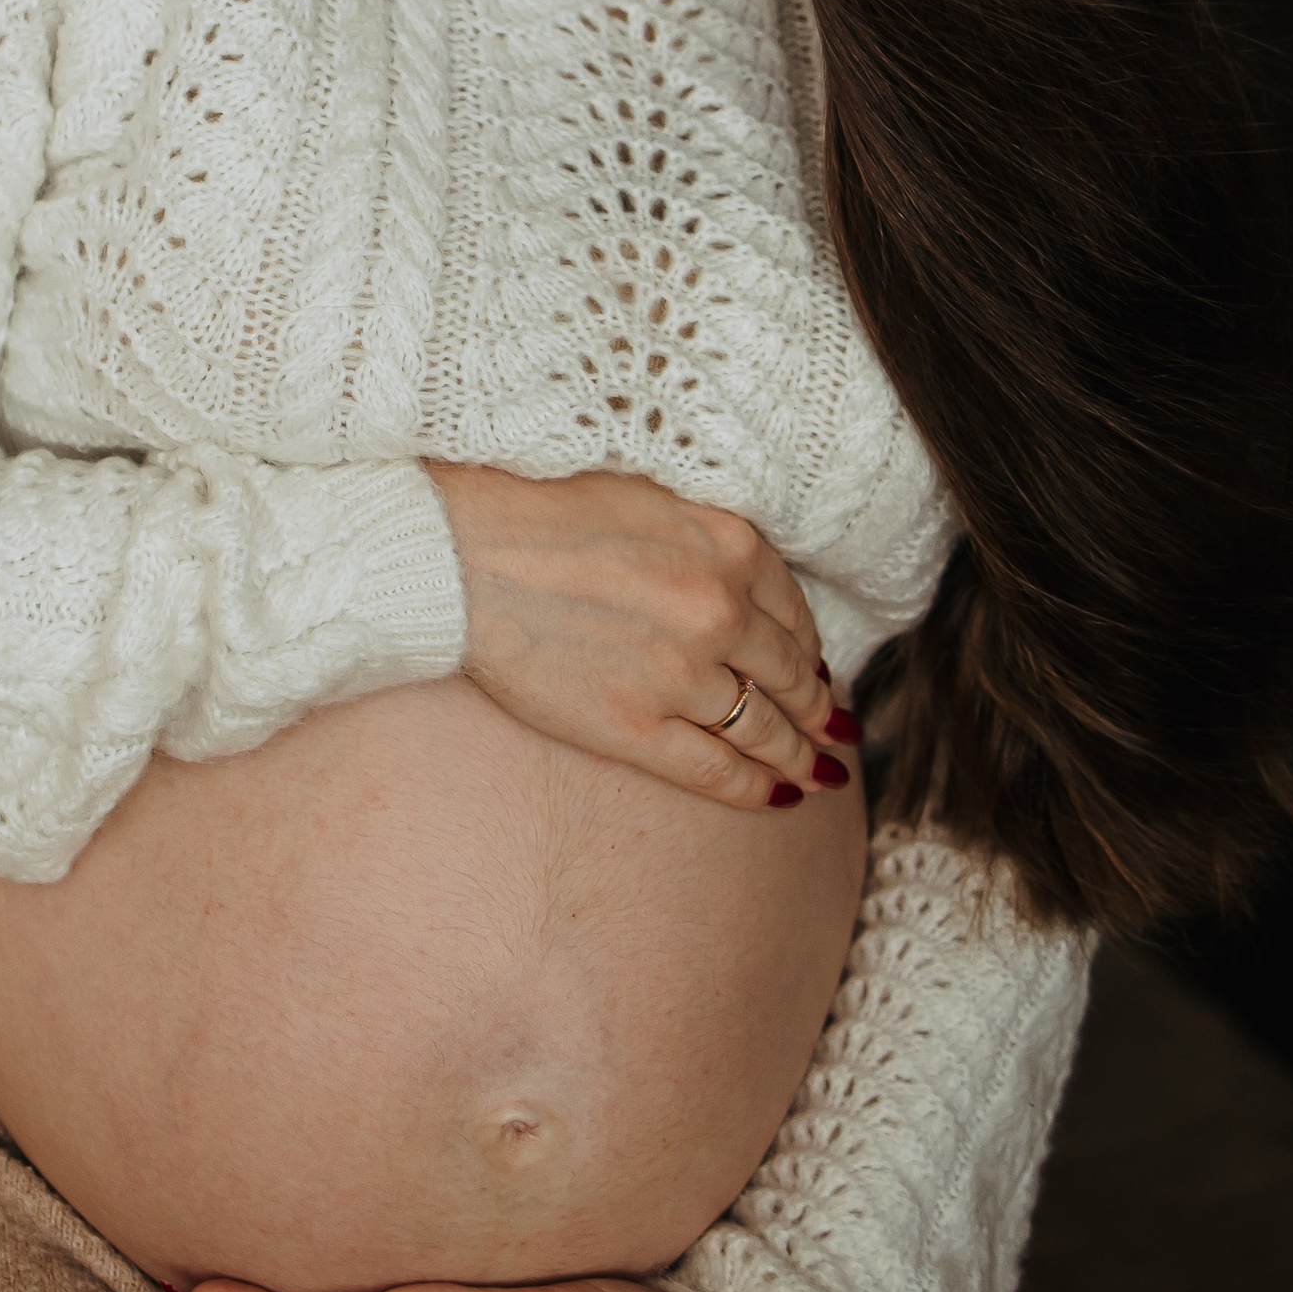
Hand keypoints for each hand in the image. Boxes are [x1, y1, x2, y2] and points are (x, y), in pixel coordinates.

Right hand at [424, 462, 855, 809]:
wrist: (459, 549)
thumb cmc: (541, 508)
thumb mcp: (651, 494)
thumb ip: (708, 534)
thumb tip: (744, 579)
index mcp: (731, 544)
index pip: (793, 610)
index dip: (806, 645)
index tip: (812, 665)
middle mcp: (719, 610)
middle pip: (790, 673)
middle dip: (817, 705)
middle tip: (833, 724)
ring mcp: (680, 675)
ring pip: (763, 727)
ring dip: (800, 754)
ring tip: (818, 772)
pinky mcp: (634, 727)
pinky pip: (715, 770)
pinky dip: (754, 787)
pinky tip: (775, 797)